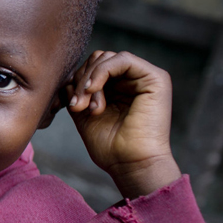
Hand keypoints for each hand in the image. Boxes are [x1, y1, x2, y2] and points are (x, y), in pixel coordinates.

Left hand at [67, 50, 181, 198]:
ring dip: (89, 80)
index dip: (76, 81)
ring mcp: (145, 77)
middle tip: (77, 106)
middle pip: (98, 59)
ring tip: (87, 106)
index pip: (92, 68)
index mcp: (118, 88)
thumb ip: (77, 92)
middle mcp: (132, 80)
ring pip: (107, 58)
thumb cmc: (109, 146)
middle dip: (80, 81)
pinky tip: (92, 91)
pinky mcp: (156, 78)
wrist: (130, 164)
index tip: (69, 106)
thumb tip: (66, 78)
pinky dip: (102, 72)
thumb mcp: (84, 113)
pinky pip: (122, 59)